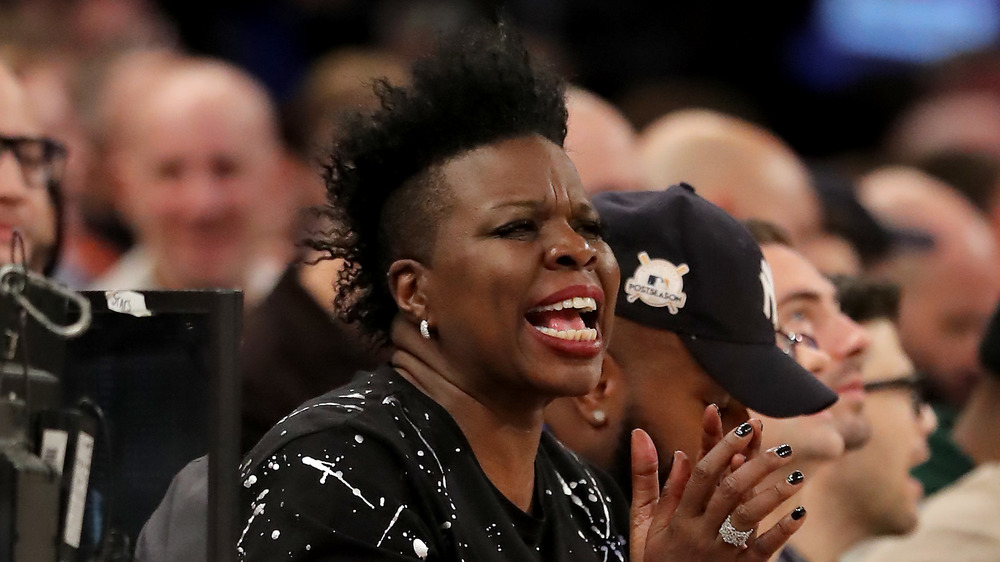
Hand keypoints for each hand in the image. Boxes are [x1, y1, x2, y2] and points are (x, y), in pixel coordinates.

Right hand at [630, 411, 806, 560]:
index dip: (723, 446)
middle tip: (782, 448)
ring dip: (774, 494)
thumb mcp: (643, 520)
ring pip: (748, 517)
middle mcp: (700, 532)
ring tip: (795, 475)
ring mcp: (721, 552)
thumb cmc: (655, 559)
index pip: (702, 474)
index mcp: (678, 516)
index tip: (743, 426)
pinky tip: (798, 513)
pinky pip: (763, 551)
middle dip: (757, 465)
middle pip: (729, 491)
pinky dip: (782, 532)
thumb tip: (642, 436)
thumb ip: (645, 478)